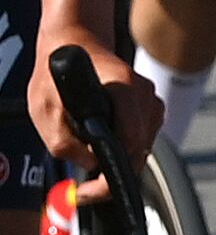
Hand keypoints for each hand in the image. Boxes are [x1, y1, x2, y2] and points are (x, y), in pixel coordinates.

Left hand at [34, 48, 156, 182]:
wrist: (74, 42)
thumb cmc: (56, 72)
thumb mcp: (43, 108)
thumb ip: (62, 142)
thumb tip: (90, 166)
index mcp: (123, 91)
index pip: (128, 148)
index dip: (108, 181)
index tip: (86, 193)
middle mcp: (145, 96)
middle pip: (138, 152)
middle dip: (112, 173)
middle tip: (84, 187)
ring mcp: (152, 100)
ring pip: (144, 146)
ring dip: (120, 158)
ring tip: (91, 158)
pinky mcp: (152, 105)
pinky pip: (144, 137)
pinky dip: (126, 146)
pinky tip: (105, 141)